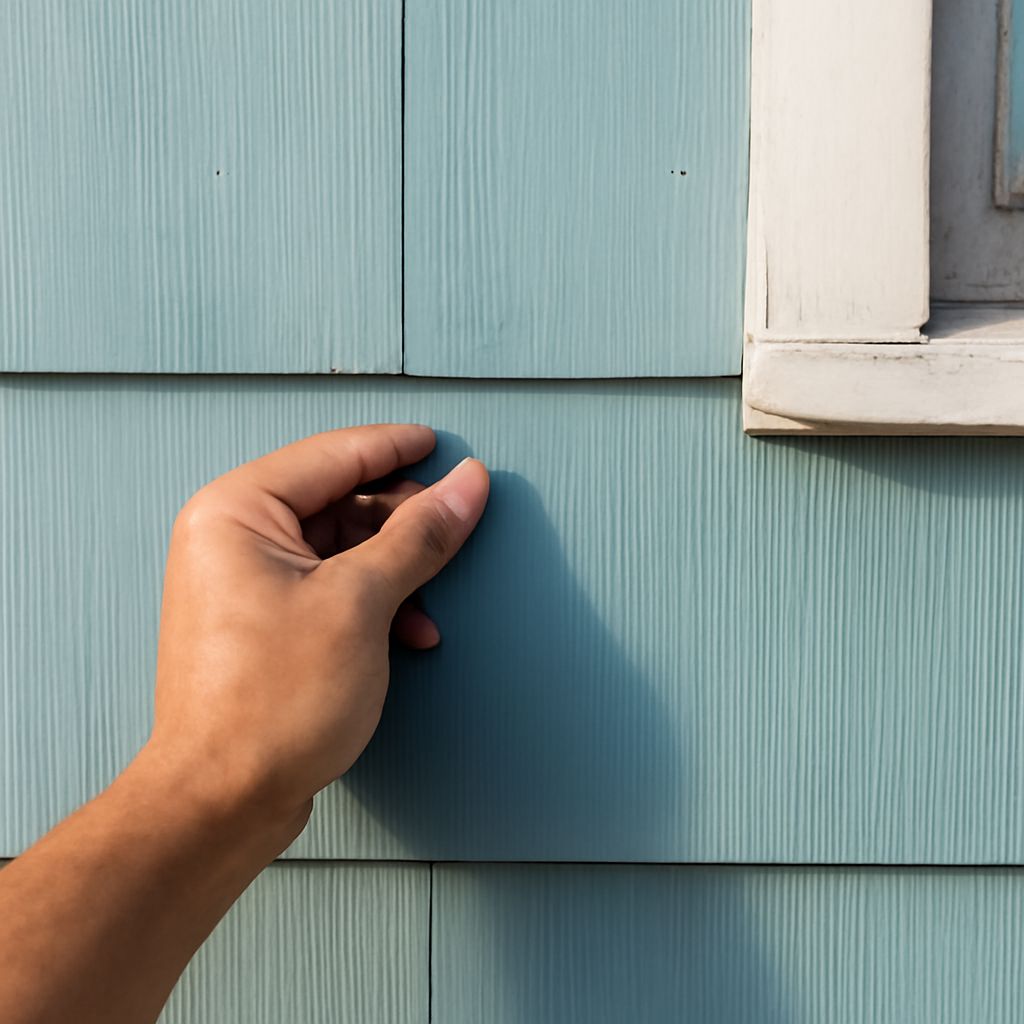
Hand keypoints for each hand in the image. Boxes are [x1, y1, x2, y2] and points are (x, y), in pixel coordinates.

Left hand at [143, 424, 488, 847]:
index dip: (398, 448)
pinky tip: (409, 632)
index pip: (334, 455)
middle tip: (454, 527)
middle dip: (401, 519)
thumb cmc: (270, 703)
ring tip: (432, 599)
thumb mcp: (361, 603)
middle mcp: (231, 538)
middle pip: (339, 500)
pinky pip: (330, 586)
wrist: (221, 802)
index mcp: (236, 511)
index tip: (444, 445)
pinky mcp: (262, 624)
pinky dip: (374, 601)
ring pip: (340, 547)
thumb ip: (418, 535)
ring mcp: (244, 583)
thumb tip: (465, 485)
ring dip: (395, 568)